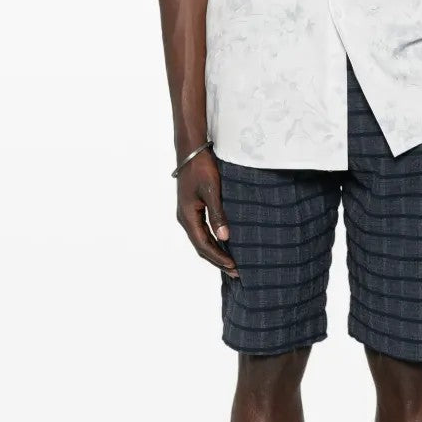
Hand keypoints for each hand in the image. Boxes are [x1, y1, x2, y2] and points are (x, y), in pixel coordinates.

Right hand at [176, 150, 238, 277]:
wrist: (191, 150)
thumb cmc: (201, 168)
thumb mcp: (211, 191)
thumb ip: (217, 214)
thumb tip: (225, 237)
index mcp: (188, 216)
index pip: (203, 245)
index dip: (218, 257)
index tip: (234, 267)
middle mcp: (185, 218)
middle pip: (201, 246)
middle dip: (218, 260)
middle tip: (236, 272)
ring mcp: (188, 213)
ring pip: (202, 239)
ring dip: (216, 252)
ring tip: (231, 263)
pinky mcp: (193, 208)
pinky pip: (202, 230)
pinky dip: (213, 241)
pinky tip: (224, 243)